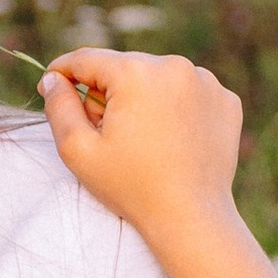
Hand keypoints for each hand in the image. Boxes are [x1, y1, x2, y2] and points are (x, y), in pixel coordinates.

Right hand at [39, 47, 242, 242]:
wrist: (191, 218)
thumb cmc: (131, 187)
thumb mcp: (78, 150)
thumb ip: (58, 108)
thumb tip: (53, 79)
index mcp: (134, 73)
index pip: (86, 59)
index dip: (62, 72)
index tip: (52, 87)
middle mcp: (173, 66)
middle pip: (123, 67)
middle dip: (107, 92)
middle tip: (105, 133)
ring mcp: (205, 81)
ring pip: (157, 78)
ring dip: (143, 98)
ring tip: (144, 140)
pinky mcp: (225, 99)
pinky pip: (188, 92)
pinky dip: (176, 108)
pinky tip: (172, 139)